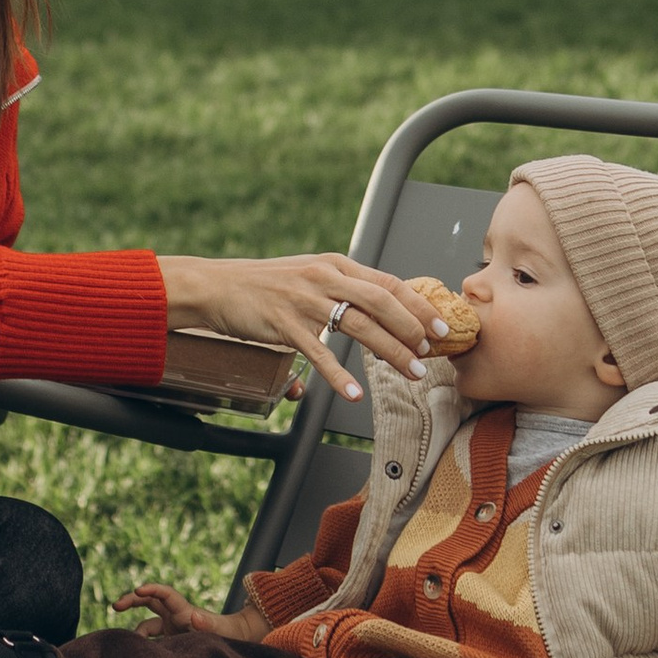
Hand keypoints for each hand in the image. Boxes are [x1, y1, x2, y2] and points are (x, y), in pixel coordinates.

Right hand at [114, 581, 268, 642]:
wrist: (234, 641)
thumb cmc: (228, 635)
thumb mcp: (220, 631)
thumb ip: (207, 624)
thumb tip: (193, 614)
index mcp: (184, 610)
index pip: (164, 594)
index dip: (150, 590)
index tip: (137, 590)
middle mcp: (174, 616)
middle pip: (149, 601)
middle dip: (131, 600)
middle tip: (115, 606)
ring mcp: (171, 627)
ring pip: (146, 622)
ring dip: (135, 630)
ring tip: (126, 643)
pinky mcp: (170, 640)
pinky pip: (151, 640)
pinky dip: (143, 645)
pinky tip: (136, 654)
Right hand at [156, 252, 437, 401]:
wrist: (217, 286)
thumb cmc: (265, 285)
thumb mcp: (310, 276)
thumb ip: (342, 288)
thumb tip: (379, 311)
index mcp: (336, 265)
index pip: (389, 282)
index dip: (418, 305)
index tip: (440, 326)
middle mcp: (325, 277)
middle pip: (382, 302)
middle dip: (413, 329)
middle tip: (431, 353)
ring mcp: (305, 300)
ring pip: (359, 326)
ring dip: (390, 352)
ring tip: (411, 372)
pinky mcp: (284, 324)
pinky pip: (318, 353)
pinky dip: (339, 375)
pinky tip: (355, 393)